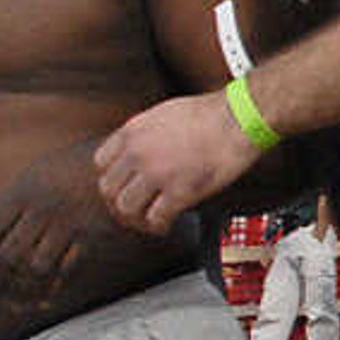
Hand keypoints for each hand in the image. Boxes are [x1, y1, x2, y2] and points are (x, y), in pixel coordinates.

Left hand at [0, 142, 159, 308]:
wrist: (121, 162)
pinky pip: (66, 270)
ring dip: (21, 293)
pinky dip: (51, 288)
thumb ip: (1, 203)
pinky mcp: (92, 235)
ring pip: (35, 269)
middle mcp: (40, 210)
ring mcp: (67, 224)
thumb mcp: (32, 176)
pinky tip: (44, 299)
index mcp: (20, 193)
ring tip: (13, 305)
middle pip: (7, 256)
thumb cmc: (70, 168)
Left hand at [94, 90, 255, 238]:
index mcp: (133, 132)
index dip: (111, 179)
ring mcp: (157, 174)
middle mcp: (138, 153)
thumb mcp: (164, 113)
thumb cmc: (211, 113)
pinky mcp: (179, 192)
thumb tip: (144, 150)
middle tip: (132, 210)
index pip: (100, 163)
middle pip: (108, 190)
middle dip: (118, 203)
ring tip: (148, 221)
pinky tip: (167, 225)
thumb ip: (147, 133)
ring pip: (126, 208)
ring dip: (135, 219)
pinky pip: (156, 218)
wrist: (239, 118)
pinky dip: (159, 226)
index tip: (121, 186)